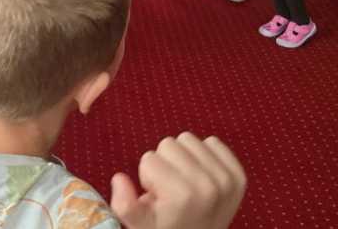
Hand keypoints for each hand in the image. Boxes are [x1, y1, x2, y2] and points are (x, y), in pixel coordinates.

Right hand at [110, 133, 245, 228]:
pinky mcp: (238, 175)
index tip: (157, 195)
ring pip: (189, 139)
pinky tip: (200, 175)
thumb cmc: (166, 228)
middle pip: (169, 144)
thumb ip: (123, 204)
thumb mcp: (138, 224)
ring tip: (184, 181)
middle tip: (169, 188)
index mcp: (183, 195)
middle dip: (164, 163)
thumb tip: (120, 178)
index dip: (148, 176)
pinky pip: (213, 142)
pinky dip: (203, 154)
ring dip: (182, 157)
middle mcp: (209, 185)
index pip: (149, 158)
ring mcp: (227, 180)